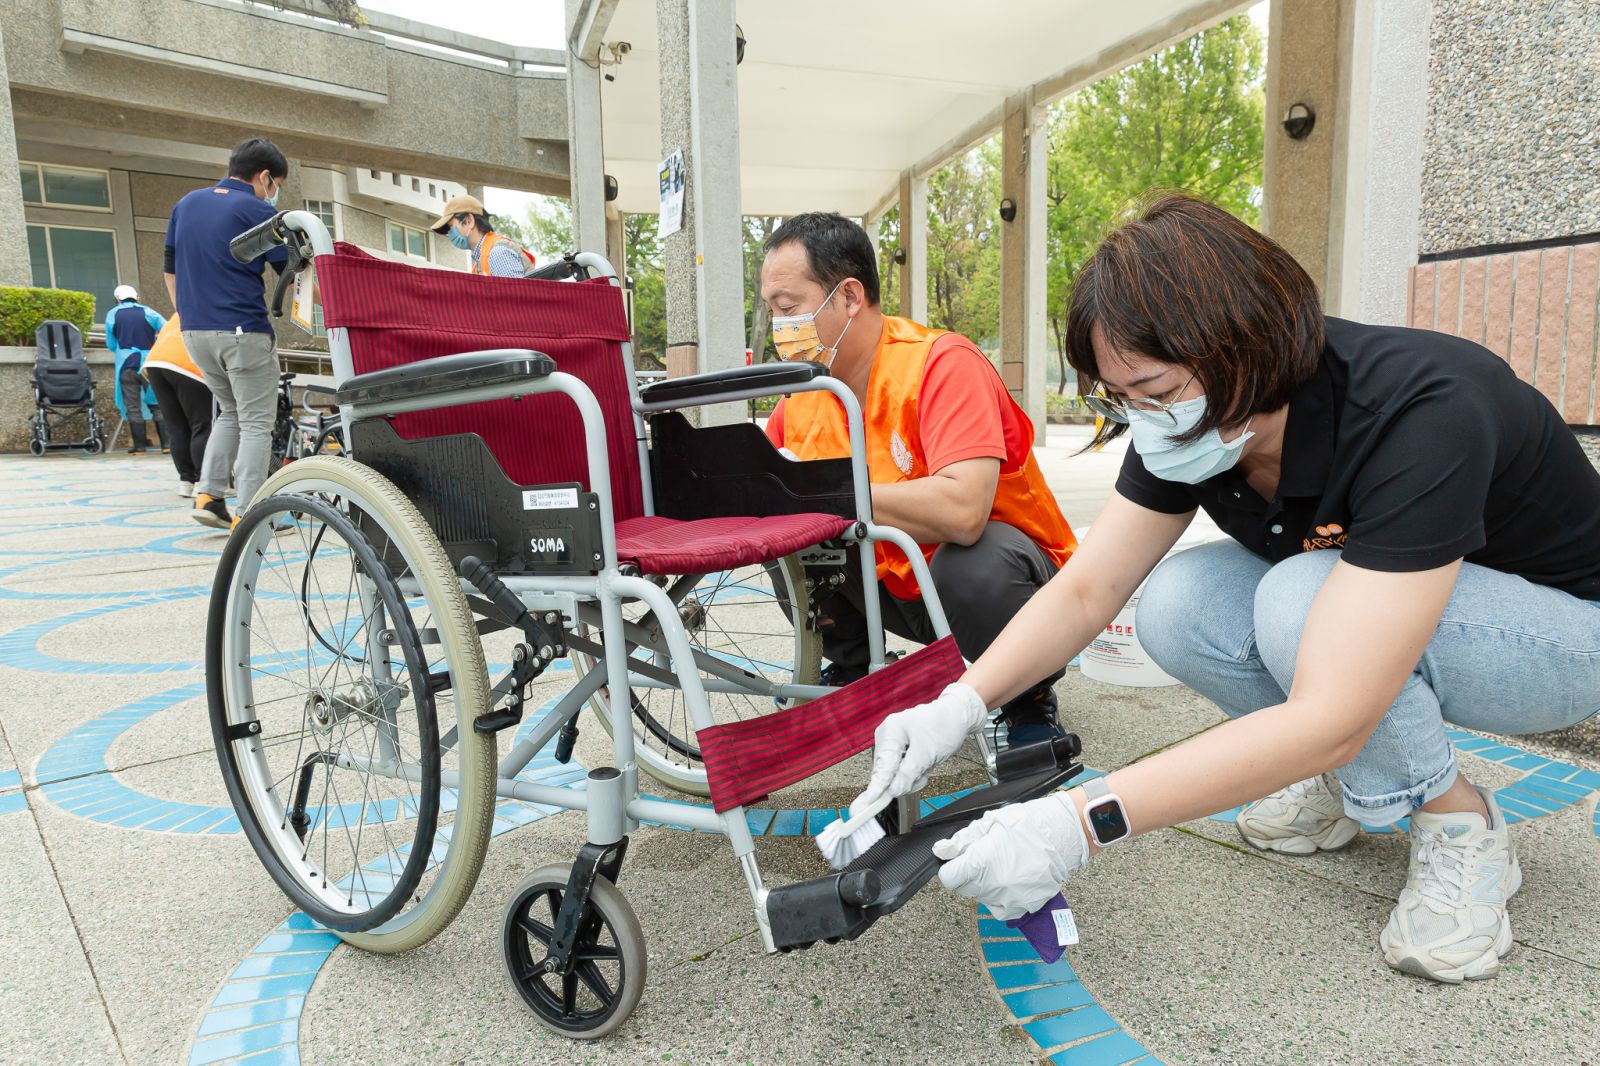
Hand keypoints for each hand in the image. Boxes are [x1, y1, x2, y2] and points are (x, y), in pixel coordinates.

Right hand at [849, 683, 986, 818]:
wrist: (957, 716)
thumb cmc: (944, 726)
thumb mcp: (928, 753)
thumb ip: (908, 773)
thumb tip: (893, 790)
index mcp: (891, 731)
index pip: (882, 765)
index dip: (876, 786)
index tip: (868, 803)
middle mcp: (887, 736)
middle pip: (887, 772)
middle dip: (905, 778)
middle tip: (922, 771)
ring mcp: (893, 743)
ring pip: (895, 774)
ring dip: (912, 775)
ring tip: (926, 762)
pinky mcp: (900, 750)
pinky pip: (901, 770)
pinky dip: (914, 772)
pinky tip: (924, 763)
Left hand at [932, 792, 1088, 919]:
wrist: (1064, 835)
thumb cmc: (1030, 824)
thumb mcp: (991, 822)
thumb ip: (963, 840)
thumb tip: (943, 850)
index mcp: (980, 863)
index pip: (948, 878)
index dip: (950, 867)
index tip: (956, 860)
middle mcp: (992, 886)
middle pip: (964, 888)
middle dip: (967, 873)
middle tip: (984, 855)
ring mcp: (1008, 898)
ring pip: (981, 897)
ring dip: (984, 885)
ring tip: (1001, 864)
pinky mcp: (1024, 905)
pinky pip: (1001, 908)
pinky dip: (1000, 898)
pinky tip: (1009, 880)